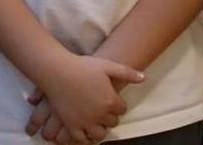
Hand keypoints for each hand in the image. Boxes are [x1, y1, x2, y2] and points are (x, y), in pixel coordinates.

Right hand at [25, 55, 142, 142]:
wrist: (58, 71)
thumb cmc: (83, 66)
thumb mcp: (108, 66)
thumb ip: (127, 73)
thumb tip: (143, 77)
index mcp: (110, 101)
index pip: (122, 110)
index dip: (118, 105)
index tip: (113, 100)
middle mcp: (100, 114)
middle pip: (112, 123)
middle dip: (110, 117)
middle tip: (105, 111)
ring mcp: (85, 122)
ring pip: (99, 134)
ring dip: (100, 130)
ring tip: (97, 123)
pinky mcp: (71, 125)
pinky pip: (81, 139)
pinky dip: (84, 138)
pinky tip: (84, 131)